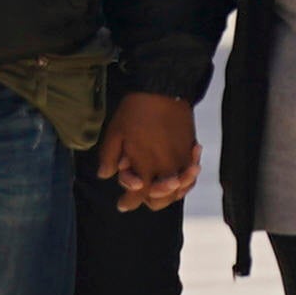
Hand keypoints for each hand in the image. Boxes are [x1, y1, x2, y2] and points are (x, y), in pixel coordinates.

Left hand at [101, 90, 200, 211]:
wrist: (164, 89)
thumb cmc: (136, 110)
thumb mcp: (115, 132)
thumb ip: (109, 157)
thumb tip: (104, 176)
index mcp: (145, 166)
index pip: (137, 196)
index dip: (128, 203)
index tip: (121, 205)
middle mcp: (165, 169)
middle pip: (160, 200)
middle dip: (148, 201)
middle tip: (138, 194)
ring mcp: (181, 161)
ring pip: (178, 192)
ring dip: (168, 194)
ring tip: (158, 186)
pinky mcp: (190, 151)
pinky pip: (190, 176)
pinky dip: (184, 181)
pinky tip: (178, 175)